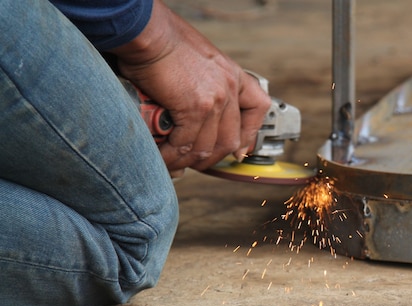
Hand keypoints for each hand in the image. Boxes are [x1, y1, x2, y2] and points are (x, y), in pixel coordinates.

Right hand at [109, 0, 270, 172]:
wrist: (148, 32)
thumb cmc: (164, 42)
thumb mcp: (199, 61)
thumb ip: (205, 84)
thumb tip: (191, 109)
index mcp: (233, 75)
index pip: (258, 108)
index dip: (249, 135)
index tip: (238, 151)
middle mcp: (229, 89)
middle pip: (230, 139)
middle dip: (213, 158)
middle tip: (195, 163)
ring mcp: (215, 100)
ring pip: (207, 148)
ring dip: (189, 161)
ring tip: (173, 163)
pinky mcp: (195, 108)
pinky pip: (186, 144)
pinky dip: (172, 155)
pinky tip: (163, 156)